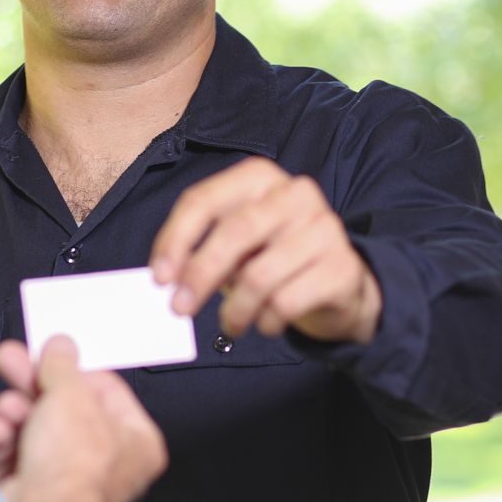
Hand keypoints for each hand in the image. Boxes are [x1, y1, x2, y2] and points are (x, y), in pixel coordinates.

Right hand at [0, 337, 165, 501]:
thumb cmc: (72, 472)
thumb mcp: (70, 396)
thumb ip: (62, 367)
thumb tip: (60, 349)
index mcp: (135, 442)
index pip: (104, 390)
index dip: (73, 370)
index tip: (49, 354)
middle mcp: (104, 464)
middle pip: (62, 407)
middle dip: (31, 384)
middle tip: (9, 359)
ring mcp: (64, 480)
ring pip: (32, 428)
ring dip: (14, 413)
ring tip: (7, 409)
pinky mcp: (29, 492)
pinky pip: (13, 453)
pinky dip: (2, 440)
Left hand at [149, 156, 382, 343]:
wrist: (340, 282)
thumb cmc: (274, 258)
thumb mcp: (236, 247)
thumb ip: (202, 252)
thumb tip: (168, 278)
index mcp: (260, 177)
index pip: (204, 200)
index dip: (175, 240)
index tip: (159, 278)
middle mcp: (295, 193)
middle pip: (233, 232)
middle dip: (199, 275)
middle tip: (180, 309)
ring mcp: (324, 228)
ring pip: (259, 276)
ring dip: (234, 310)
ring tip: (230, 323)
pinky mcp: (341, 267)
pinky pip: (286, 302)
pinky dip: (266, 322)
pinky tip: (267, 323)